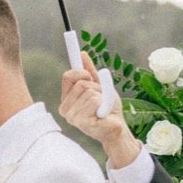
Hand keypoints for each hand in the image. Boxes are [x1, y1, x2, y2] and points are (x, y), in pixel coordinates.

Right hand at [59, 53, 142, 167]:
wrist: (117, 128)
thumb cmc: (107, 109)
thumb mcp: (99, 86)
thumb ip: (89, 72)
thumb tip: (82, 54)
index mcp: (66, 100)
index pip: (68, 76)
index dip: (81, 72)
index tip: (90, 76)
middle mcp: (65, 109)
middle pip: (81, 84)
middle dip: (96, 87)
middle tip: (101, 99)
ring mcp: (72, 117)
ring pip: (89, 92)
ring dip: (102, 97)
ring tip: (103, 108)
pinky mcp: (82, 123)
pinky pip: (94, 101)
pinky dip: (104, 104)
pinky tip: (103, 115)